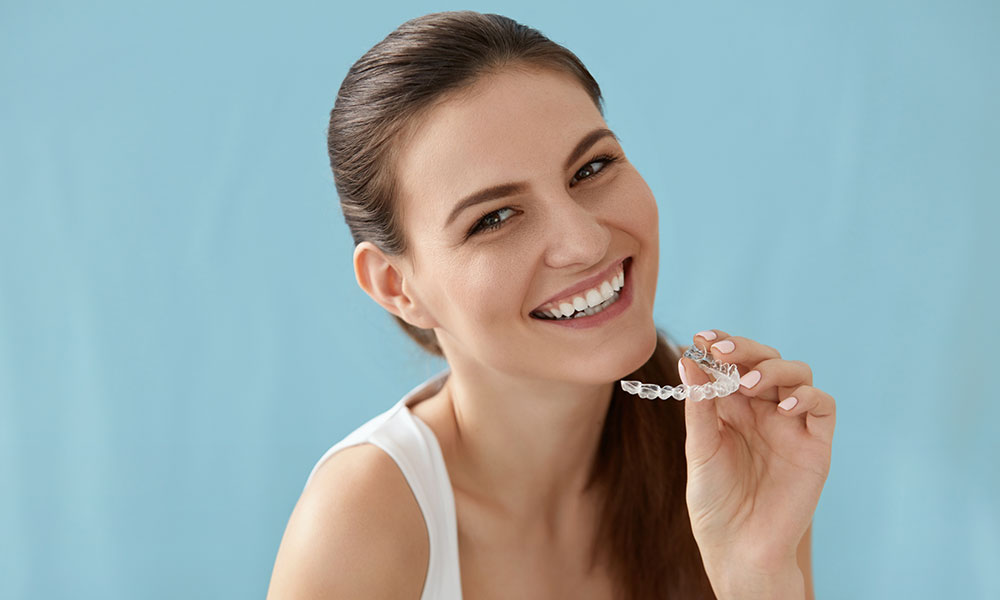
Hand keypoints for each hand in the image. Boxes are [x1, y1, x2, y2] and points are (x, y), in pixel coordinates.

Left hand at [679, 330, 835, 581]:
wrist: (739, 548)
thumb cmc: (714, 503)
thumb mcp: (700, 450)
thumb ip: (699, 407)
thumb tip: (688, 360)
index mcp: (731, 408)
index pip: (732, 364)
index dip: (721, 346)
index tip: (702, 337)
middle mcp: (763, 410)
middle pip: (765, 360)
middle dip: (745, 349)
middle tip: (722, 350)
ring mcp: (791, 425)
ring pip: (797, 374)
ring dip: (774, 369)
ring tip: (747, 383)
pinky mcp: (816, 445)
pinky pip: (823, 406)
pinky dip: (806, 397)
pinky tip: (782, 407)